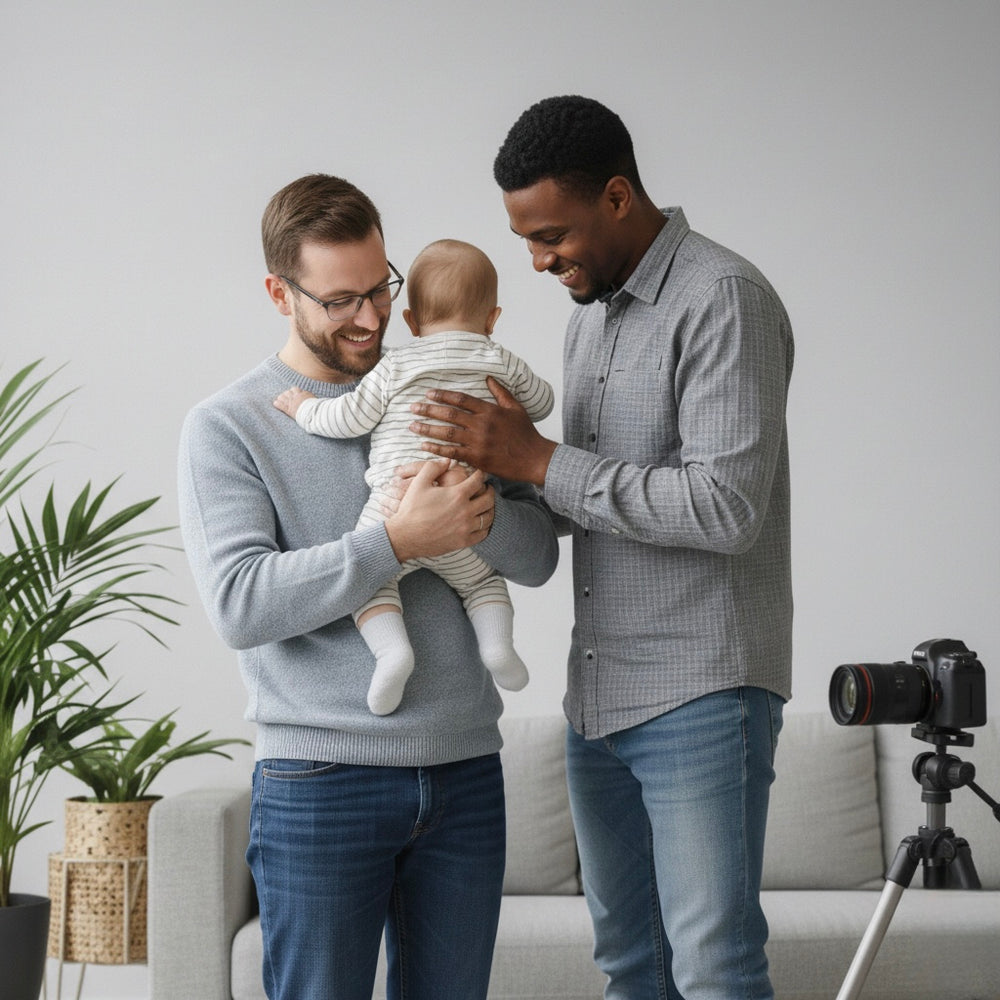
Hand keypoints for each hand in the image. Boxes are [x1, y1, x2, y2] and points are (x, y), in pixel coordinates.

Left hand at [273, 387, 314, 418]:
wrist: (313, 413)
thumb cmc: (316, 408)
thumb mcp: (315, 400)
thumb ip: (311, 397)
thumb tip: (314, 398)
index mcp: (302, 394)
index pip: (295, 389)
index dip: (293, 391)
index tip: (293, 393)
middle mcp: (296, 397)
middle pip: (287, 392)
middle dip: (286, 394)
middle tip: (285, 397)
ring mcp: (291, 402)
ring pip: (282, 397)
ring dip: (281, 398)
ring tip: (280, 399)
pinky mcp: (288, 409)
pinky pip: (280, 405)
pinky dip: (277, 404)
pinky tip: (275, 404)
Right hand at [384, 459, 495, 562]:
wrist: (405, 536)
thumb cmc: (411, 509)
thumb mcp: (419, 483)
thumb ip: (433, 467)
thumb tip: (446, 460)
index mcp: (457, 494)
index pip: (478, 480)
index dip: (481, 474)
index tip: (480, 474)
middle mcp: (465, 511)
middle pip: (488, 499)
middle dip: (490, 491)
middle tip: (487, 489)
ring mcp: (466, 528)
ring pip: (488, 517)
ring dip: (490, 509)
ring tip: (487, 505)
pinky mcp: (463, 541)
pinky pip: (482, 534)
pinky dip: (485, 527)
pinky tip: (481, 523)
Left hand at [409, 378, 556, 485]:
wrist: (534, 458)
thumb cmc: (526, 433)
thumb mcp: (516, 408)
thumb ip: (500, 392)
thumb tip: (488, 377)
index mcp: (490, 410)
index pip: (461, 399)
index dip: (443, 395)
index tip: (429, 393)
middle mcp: (481, 425)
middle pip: (449, 415)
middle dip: (428, 410)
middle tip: (412, 407)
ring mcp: (478, 442)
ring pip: (447, 433)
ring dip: (427, 429)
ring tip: (412, 426)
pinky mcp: (477, 458)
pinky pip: (452, 452)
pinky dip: (436, 449)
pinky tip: (424, 446)